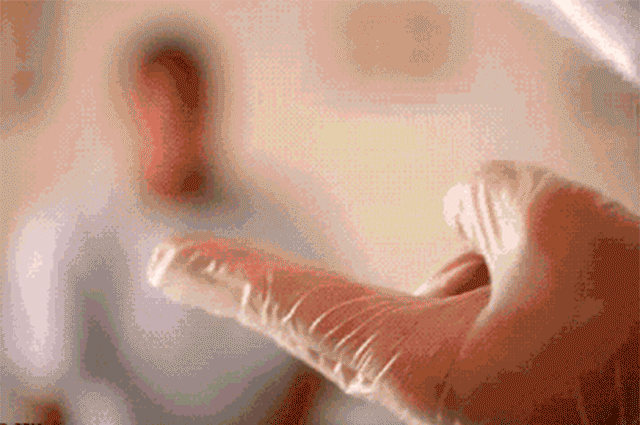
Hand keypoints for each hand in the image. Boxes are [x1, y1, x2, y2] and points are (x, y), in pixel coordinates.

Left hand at [148, 160, 637, 424]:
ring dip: (518, 273)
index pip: (291, 304)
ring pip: (464, 291)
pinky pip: (488, 316)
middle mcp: (430, 394)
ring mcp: (464, 398)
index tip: (169, 260)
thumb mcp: (567, 228)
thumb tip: (461, 207)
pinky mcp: (497, 392)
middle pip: (425, 285)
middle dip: (491, 258)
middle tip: (548, 302)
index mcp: (421, 369)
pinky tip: (571, 317)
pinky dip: (522, 292)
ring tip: (591, 315)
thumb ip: (491, 196)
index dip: (224, 274)